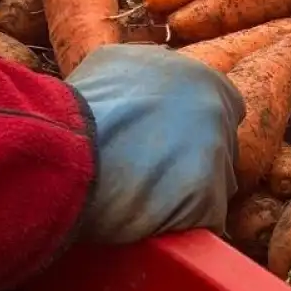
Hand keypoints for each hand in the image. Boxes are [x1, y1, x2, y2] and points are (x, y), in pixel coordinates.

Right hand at [66, 45, 243, 243]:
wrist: (66, 148)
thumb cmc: (83, 104)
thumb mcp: (120, 63)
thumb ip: (152, 71)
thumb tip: (153, 85)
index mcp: (205, 80)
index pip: (223, 109)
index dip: (196, 129)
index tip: (171, 143)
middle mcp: (220, 115)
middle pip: (223, 146)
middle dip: (196, 161)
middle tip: (158, 174)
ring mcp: (218, 156)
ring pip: (219, 184)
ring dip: (192, 194)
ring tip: (151, 201)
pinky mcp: (206, 199)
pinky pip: (206, 220)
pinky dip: (185, 226)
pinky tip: (157, 226)